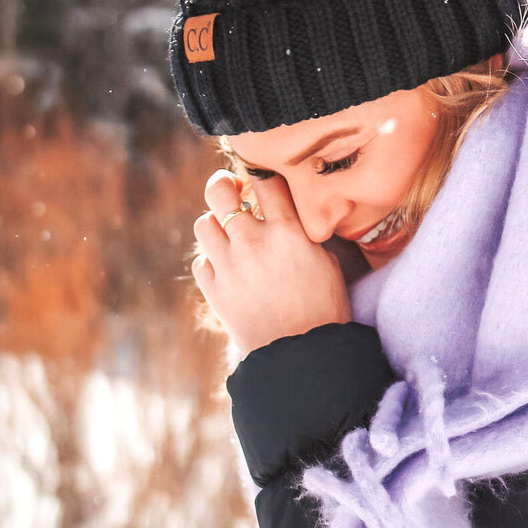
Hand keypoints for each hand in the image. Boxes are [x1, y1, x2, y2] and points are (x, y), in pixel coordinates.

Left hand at [192, 172, 350, 354]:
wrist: (303, 355)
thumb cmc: (325, 308)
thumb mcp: (326, 261)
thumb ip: (302, 232)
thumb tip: (287, 214)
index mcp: (287, 231)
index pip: (264, 179)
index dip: (260, 172)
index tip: (260, 177)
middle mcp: (253, 242)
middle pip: (219, 191)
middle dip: (222, 185)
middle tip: (230, 191)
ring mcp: (230, 267)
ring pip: (203, 224)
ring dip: (214, 224)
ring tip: (228, 234)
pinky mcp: (215, 292)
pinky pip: (201, 262)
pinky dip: (210, 261)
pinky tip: (226, 267)